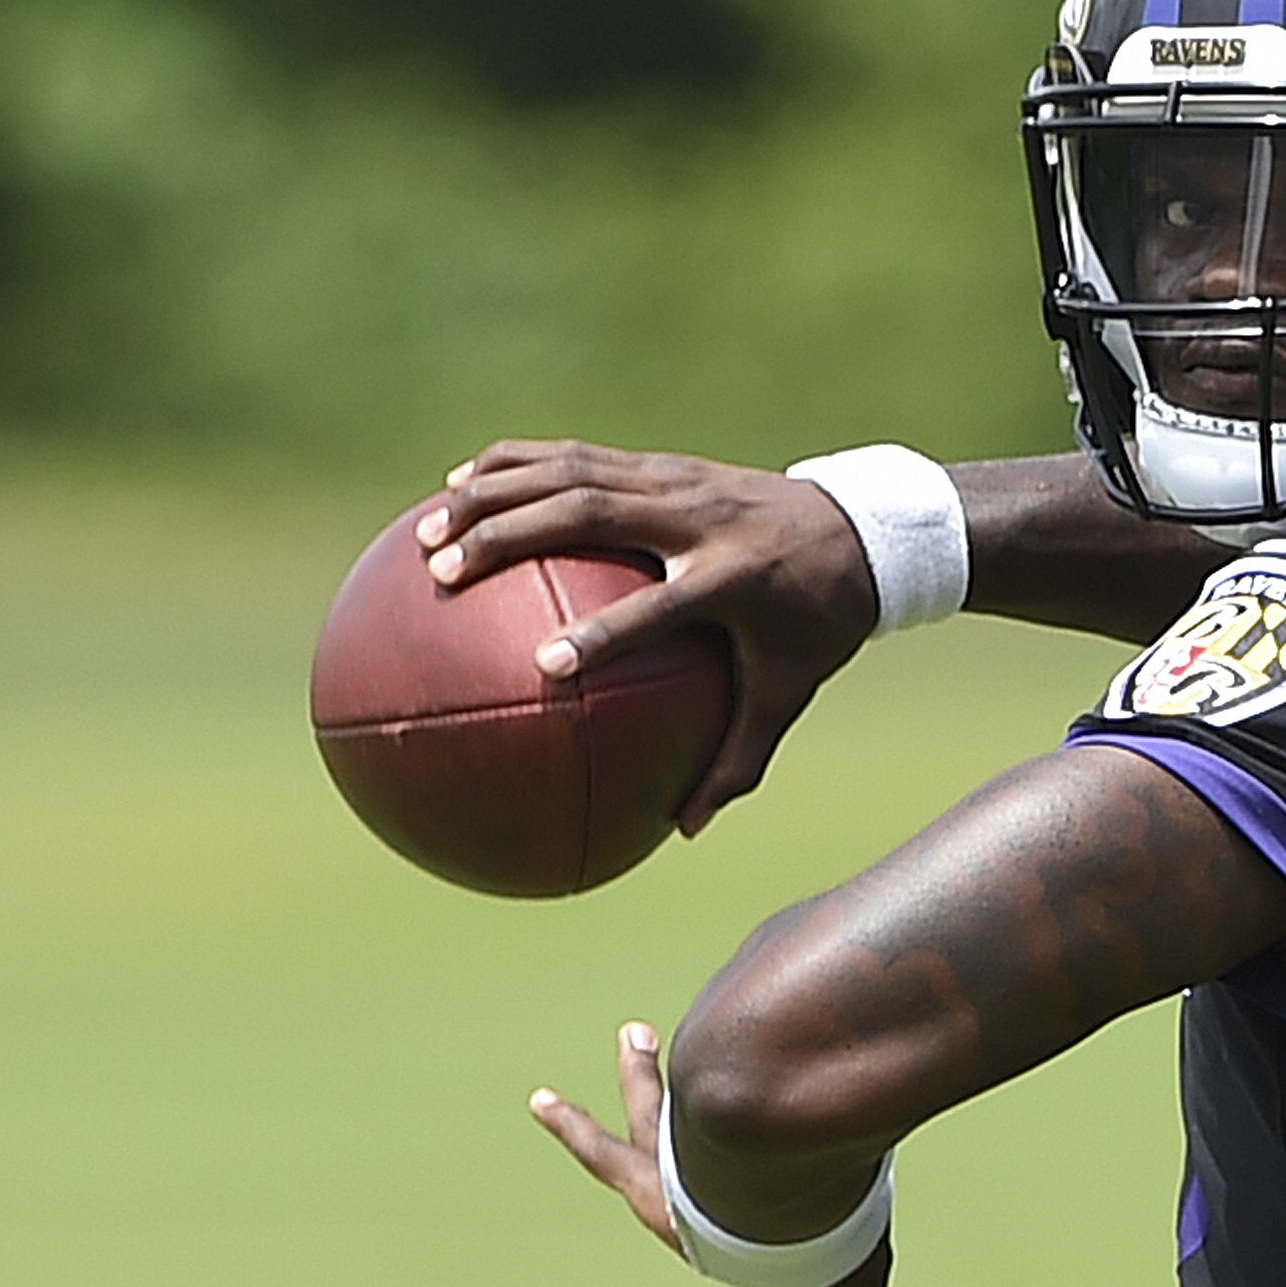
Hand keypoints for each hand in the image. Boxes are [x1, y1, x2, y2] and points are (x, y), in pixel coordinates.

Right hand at [418, 441, 879, 834]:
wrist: (859, 529)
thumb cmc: (818, 626)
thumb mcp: (789, 693)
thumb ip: (739, 760)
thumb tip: (686, 832)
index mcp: (732, 581)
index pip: (659, 609)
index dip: (604, 634)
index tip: (545, 667)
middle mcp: (697, 520)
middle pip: (590, 515)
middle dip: (509, 537)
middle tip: (440, 573)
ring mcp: (675, 480)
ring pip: (571, 472)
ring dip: (493, 494)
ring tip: (426, 529)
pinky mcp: (661, 461)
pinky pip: (576, 455)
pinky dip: (515, 463)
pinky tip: (456, 482)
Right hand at [529, 1022, 890, 1286]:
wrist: (785, 1161)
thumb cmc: (801, 1247)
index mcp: (688, 1218)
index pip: (657, 1201)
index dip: (645, 1186)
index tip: (627, 1182)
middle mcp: (682, 1161)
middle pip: (644, 1128)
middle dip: (629, 1101)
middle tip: (581, 1080)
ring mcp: (699, 1107)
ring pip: (669, 1083)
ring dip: (646, 1068)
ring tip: (636, 1033)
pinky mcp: (726, 1059)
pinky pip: (724, 1034)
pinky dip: (728, 1020)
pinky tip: (736, 988)